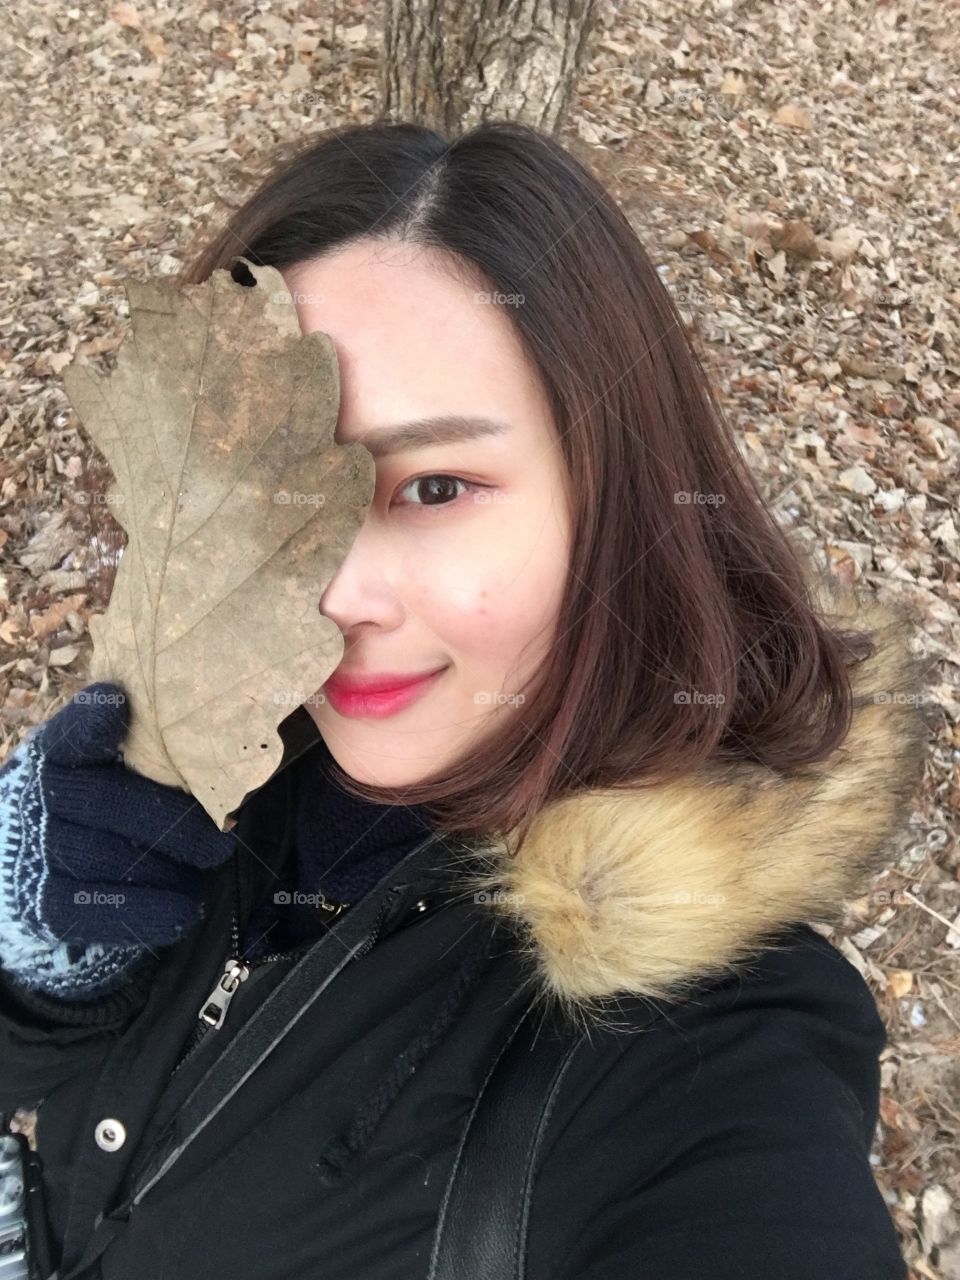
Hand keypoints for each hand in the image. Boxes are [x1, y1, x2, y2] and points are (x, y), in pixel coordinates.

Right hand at [0, 681, 237, 950]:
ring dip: (165, 862)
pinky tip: (185, 910)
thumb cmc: (123, 806)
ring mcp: (35, 853)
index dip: (89, 723)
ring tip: (211, 860)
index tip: (117, 703)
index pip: (68, 737)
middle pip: (98, 801)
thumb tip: (226, 738)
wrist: (67, 881)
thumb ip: (159, 755)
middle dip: (166, 818)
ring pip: (99, 856)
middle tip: (220, 835)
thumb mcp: (133, 771)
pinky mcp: (40, 906)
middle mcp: (40, 799)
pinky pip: (90, 912)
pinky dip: (144, 910)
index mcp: (59, 756)